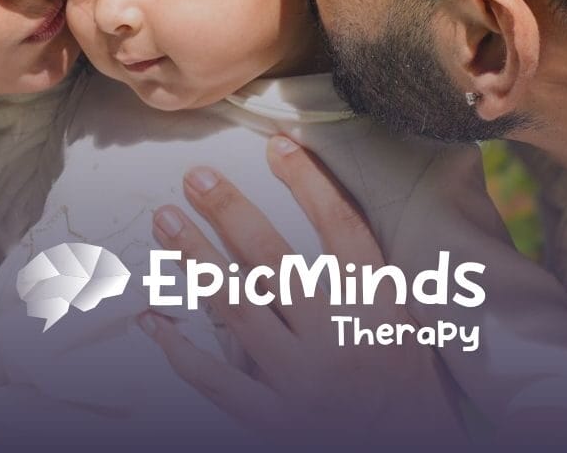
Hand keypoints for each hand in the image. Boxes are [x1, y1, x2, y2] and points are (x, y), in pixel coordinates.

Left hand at [137, 136, 464, 441]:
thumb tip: (323, 199)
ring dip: (198, 259)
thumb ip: (367, 269)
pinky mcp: (279, 420)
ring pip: (239, 308)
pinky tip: (154, 321)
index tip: (276, 144)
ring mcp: (304, 379)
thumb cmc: (407, 380)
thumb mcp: (405, 316)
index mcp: (376, 305)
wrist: (412, 449)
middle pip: (274, 259)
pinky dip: (183, 352)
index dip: (307, 181)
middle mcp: (337, 336)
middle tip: (197, 177)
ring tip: (166, 222)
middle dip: (230, 212)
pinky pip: (220, 383)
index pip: (340, 227)